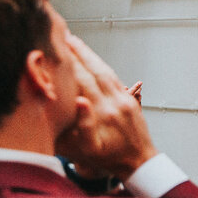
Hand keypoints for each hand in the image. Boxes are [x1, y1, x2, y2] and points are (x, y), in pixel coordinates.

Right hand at [56, 35, 157, 181]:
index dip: (72, 64)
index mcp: (102, 113)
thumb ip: (82, 126)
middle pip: (96, 70)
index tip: (60, 49)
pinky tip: (94, 60)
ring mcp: (124, 99)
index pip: (84, 82)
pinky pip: (114, 78)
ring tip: (77, 43)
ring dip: (91, 56)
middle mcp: (115, 101)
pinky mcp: (130, 99)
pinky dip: (102, 66)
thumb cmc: (107, 160)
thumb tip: (80, 101)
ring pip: (106, 71)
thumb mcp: (87, 150)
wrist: (137, 161)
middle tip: (66, 36)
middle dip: (80, 52)